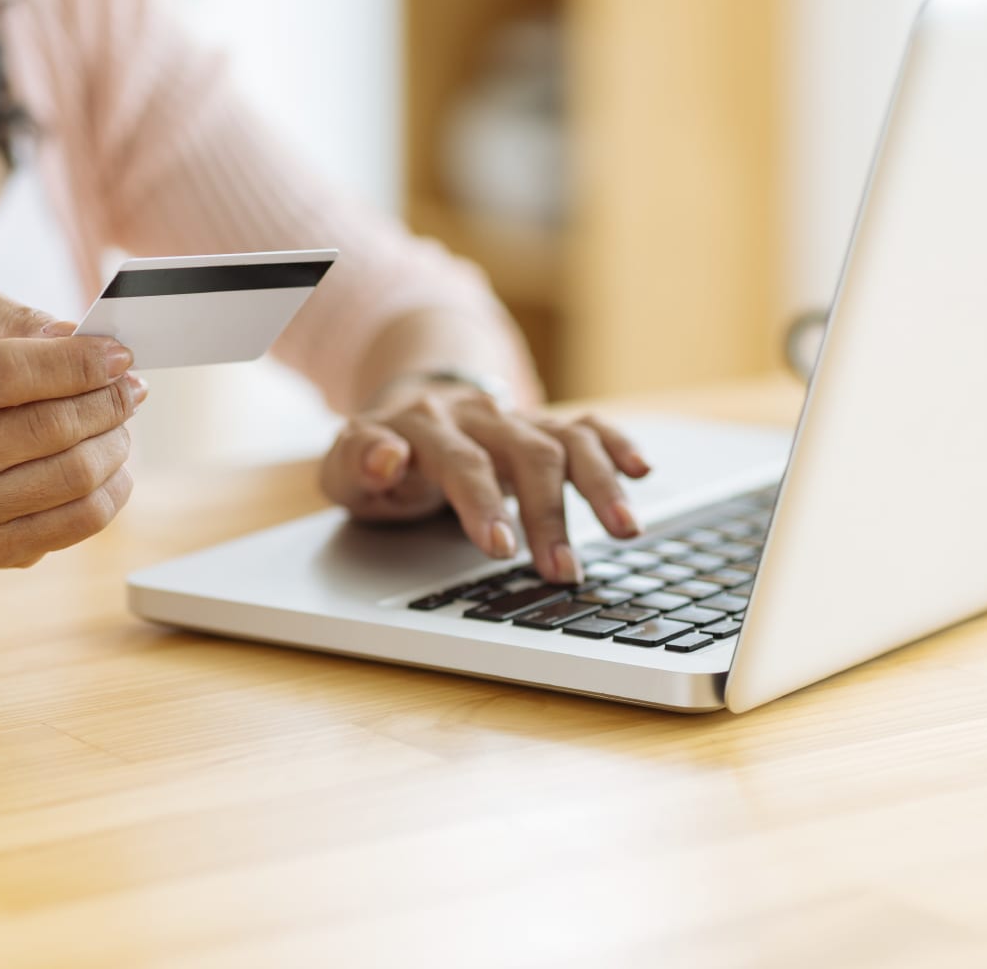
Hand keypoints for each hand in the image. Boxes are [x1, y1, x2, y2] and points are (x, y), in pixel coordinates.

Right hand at [0, 286, 145, 567]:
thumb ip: (8, 318)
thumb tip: (69, 334)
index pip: (4, 373)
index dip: (73, 362)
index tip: (118, 355)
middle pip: (48, 427)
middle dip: (106, 401)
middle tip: (129, 387)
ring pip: (74, 474)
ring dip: (115, 440)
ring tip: (117, 421)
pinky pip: (84, 519)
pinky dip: (114, 484)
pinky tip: (109, 463)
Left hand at [319, 383, 650, 583]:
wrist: (401, 417)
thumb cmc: (375, 459)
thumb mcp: (345, 469)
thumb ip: (357, 462)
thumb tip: (385, 457)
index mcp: (426, 425)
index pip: (463, 462)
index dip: (483, 503)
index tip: (501, 546)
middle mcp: (478, 415)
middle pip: (527, 454)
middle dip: (549, 513)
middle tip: (562, 570)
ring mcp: (515, 419)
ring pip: (566, 441)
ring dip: (599, 485)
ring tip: (624, 531)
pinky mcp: (542, 426)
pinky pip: (585, 428)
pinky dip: (616, 445)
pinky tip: (641, 471)